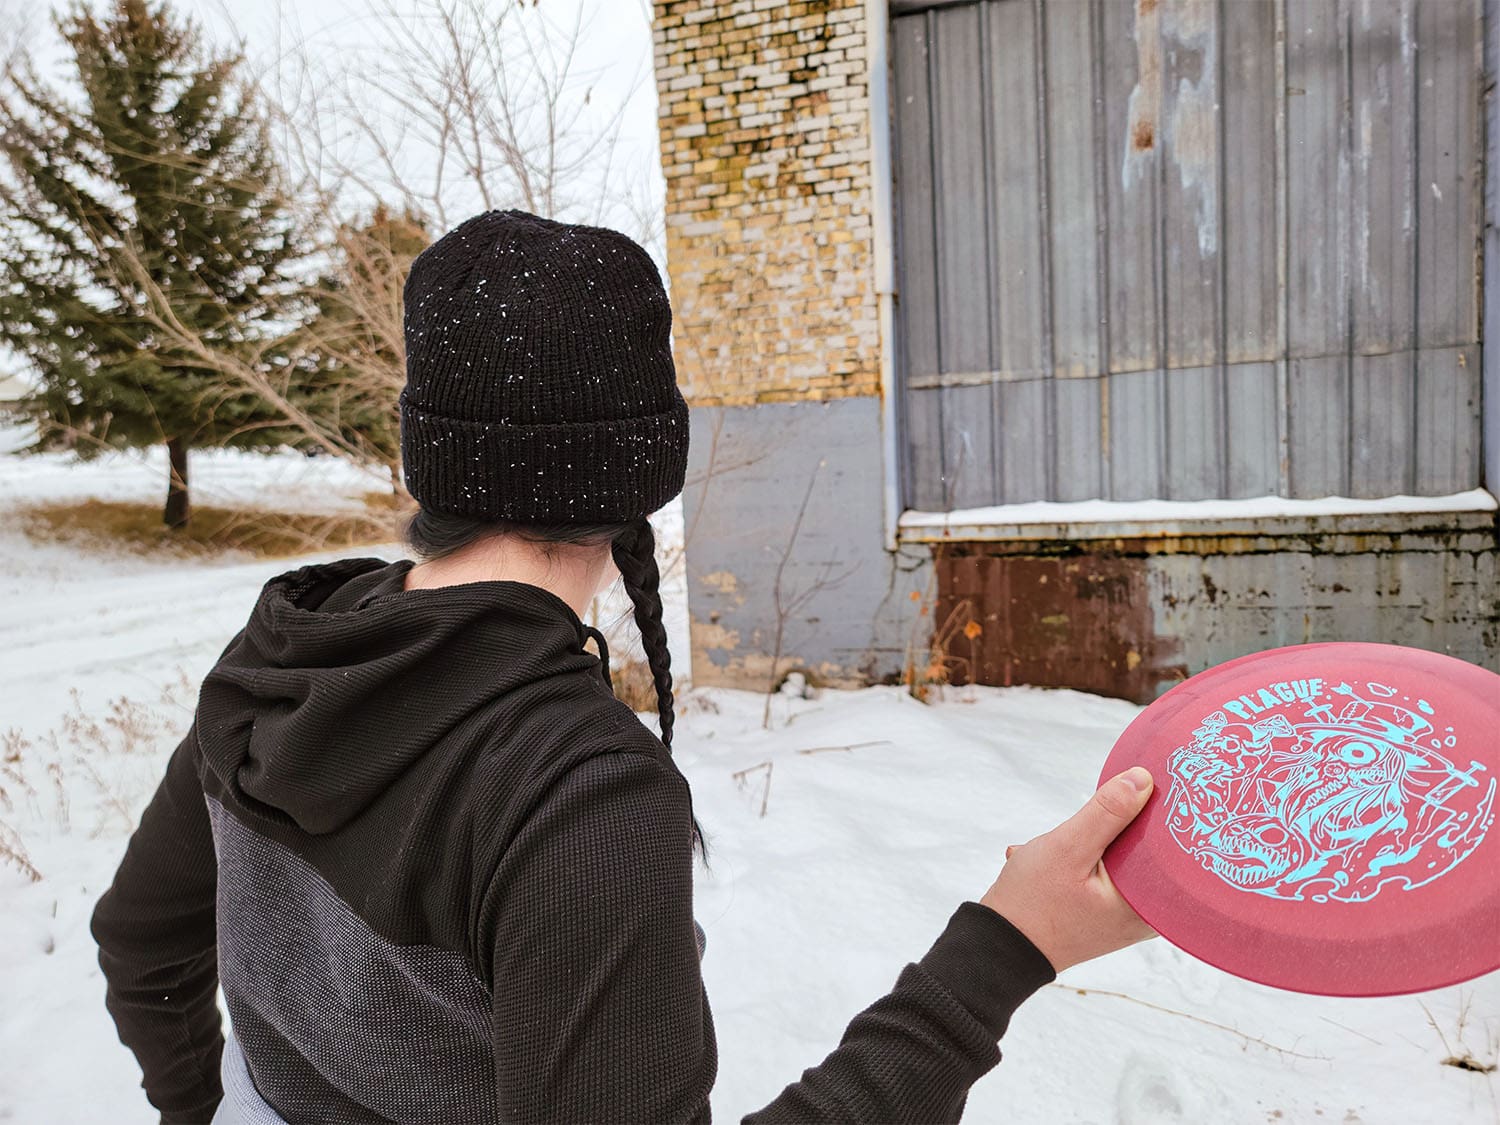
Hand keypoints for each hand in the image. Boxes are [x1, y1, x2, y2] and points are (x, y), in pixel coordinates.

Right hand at [978, 766, 1157, 972]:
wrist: (1000, 947)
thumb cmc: (1031, 903)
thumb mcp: (1067, 847)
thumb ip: (1107, 812)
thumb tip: (1143, 778)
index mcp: (1148, 905)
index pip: (1168, 842)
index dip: (1154, 808)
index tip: (1142, 782)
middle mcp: (1147, 915)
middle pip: (1145, 849)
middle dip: (1114, 826)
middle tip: (1086, 822)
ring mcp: (1128, 916)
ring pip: (1123, 858)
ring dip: (1094, 842)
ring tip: (1063, 845)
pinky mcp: (1109, 913)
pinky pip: (1108, 873)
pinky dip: (1085, 859)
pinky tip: (1055, 857)